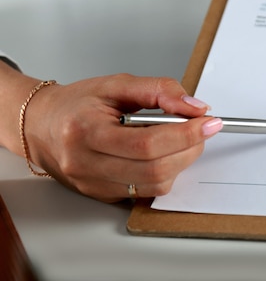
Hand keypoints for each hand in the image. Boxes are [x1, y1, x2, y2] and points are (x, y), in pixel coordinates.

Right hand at [24, 74, 221, 201]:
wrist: (41, 125)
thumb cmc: (77, 103)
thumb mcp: (118, 85)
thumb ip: (159, 91)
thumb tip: (195, 108)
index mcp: (86, 131)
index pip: (147, 143)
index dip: (186, 134)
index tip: (210, 122)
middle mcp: (86, 163)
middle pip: (155, 168)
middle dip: (189, 148)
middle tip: (201, 130)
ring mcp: (93, 184)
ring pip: (155, 185)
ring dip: (180, 163)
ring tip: (182, 140)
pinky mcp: (101, 195)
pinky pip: (146, 193)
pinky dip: (164, 174)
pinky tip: (162, 155)